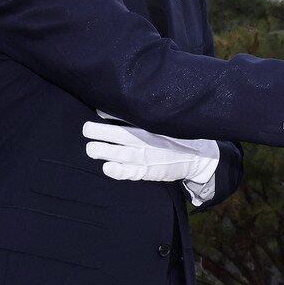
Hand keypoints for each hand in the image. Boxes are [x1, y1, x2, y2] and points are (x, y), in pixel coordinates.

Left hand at [84, 121, 218, 183]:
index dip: (108, 116)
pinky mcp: (145, 173)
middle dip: (98, 133)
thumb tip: (106, 111)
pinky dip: (116, 171)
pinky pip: (128, 174)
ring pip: (119, 155)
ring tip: (92, 149)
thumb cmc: (175, 138)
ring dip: (102, 151)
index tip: (96, 114)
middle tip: (87, 131)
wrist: (196, 158)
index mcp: (149, 128)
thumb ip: (135, 118)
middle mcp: (145, 142)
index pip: (125, 119)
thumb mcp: (161, 123)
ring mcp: (145, 159)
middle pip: (118, 136)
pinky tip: (107, 167)